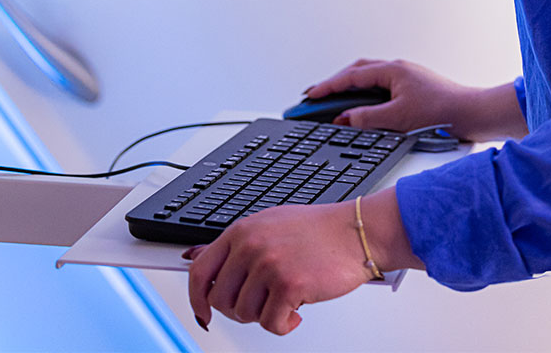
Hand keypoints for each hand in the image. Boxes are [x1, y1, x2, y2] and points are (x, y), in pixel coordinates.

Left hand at [186, 202, 368, 335]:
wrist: (355, 232)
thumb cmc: (316, 231)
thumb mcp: (269, 225)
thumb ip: (236, 245)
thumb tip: (197, 259)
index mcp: (242, 230)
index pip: (199, 271)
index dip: (196, 299)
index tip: (203, 312)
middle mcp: (251, 245)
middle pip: (220, 299)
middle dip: (239, 309)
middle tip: (262, 302)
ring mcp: (269, 264)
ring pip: (244, 314)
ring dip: (265, 314)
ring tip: (284, 298)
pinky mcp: (289, 285)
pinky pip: (270, 325)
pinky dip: (284, 324)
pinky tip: (297, 309)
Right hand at [306, 58, 526, 140]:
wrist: (473, 114)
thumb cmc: (443, 112)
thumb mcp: (397, 119)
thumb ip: (367, 118)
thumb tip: (344, 119)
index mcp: (392, 70)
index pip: (351, 76)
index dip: (327, 87)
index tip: (309, 96)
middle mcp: (398, 69)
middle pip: (357, 72)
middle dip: (334, 84)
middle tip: (315, 96)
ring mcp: (406, 77)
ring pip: (369, 78)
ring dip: (350, 88)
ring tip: (332, 102)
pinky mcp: (413, 88)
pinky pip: (381, 86)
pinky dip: (365, 95)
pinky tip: (362, 107)